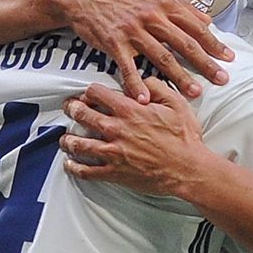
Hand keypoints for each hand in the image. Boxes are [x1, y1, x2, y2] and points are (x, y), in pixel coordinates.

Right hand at [59, 0, 228, 97]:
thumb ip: (181, 5)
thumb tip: (207, 18)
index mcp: (164, 4)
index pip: (196, 25)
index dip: (214, 43)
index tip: (229, 57)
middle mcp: (152, 16)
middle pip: (185, 43)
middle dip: (206, 63)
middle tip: (222, 79)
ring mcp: (134, 30)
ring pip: (162, 56)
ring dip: (180, 77)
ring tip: (195, 92)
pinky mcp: (115, 43)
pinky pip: (128, 67)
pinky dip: (137, 84)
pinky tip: (145, 99)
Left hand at [62, 78, 219, 197]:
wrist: (187, 169)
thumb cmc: (184, 138)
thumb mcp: (176, 103)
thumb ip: (157, 87)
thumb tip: (143, 80)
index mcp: (129, 110)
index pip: (96, 93)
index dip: (89, 92)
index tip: (88, 95)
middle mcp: (116, 129)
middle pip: (82, 114)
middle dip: (72, 109)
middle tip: (69, 109)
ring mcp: (113, 152)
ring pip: (79, 144)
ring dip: (68, 139)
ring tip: (65, 138)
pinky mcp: (114, 172)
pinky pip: (87, 170)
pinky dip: (74, 167)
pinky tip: (70, 164)